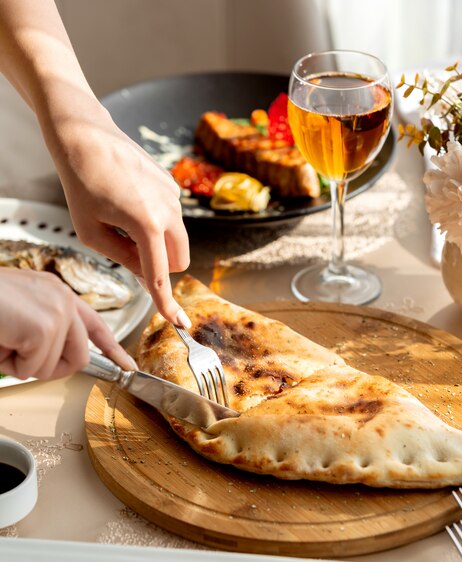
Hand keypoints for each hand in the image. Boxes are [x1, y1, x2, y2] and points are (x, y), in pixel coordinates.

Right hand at [0, 268, 135, 379]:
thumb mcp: (19, 315)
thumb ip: (43, 330)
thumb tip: (54, 360)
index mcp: (56, 293)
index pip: (95, 325)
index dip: (113, 349)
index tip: (127, 366)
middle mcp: (63, 298)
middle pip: (79, 356)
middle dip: (49, 367)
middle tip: (18, 356)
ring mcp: (57, 311)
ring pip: (55, 366)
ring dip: (23, 364)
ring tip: (3, 339)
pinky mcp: (45, 327)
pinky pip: (35, 368)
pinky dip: (11, 365)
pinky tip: (1, 341)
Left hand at [47, 102, 190, 326]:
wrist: (86, 137)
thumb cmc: (81, 183)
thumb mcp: (92, 232)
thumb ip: (124, 259)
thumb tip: (148, 276)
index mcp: (147, 225)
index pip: (160, 275)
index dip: (167, 303)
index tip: (179, 323)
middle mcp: (169, 210)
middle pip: (180, 260)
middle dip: (161, 266)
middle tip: (129, 253)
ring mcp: (174, 196)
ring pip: (177, 240)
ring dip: (158, 244)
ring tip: (124, 223)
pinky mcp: (172, 186)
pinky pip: (171, 218)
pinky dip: (157, 224)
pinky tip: (131, 203)